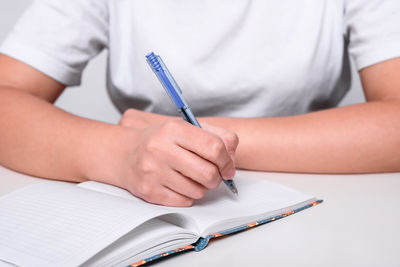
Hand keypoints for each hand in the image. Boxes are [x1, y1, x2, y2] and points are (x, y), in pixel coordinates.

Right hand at [113, 110, 238, 206]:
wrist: (123, 154)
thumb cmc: (160, 141)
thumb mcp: (186, 128)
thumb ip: (216, 135)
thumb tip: (232, 158)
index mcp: (174, 129)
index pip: (214, 147)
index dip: (227, 160)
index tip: (228, 166)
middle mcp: (161, 149)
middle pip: (209, 173)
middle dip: (217, 177)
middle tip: (212, 174)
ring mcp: (153, 172)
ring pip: (198, 190)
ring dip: (201, 187)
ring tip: (190, 177)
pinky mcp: (149, 191)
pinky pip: (185, 201)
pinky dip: (188, 195)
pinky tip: (179, 184)